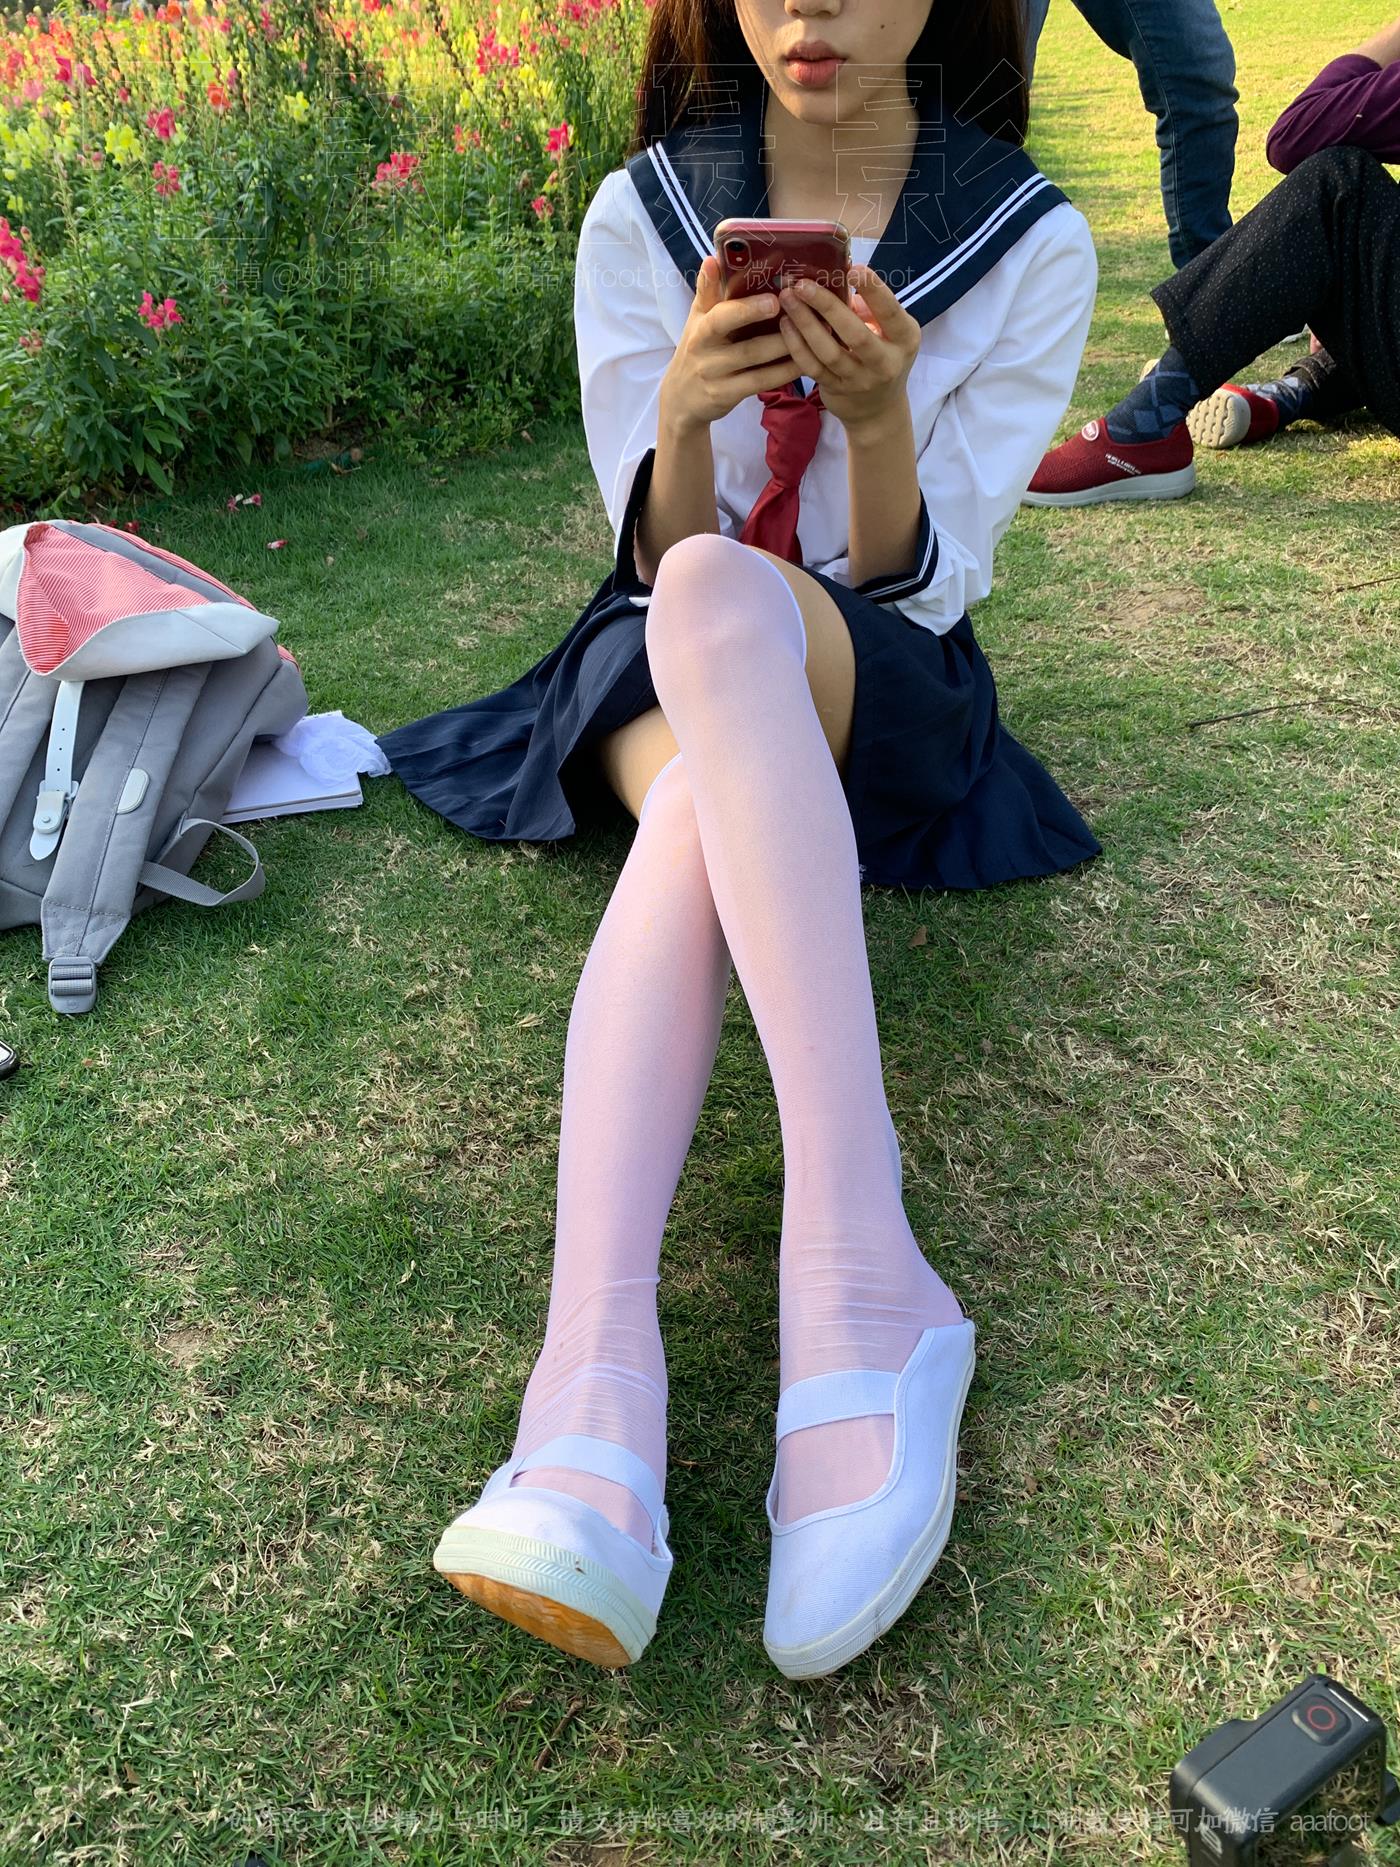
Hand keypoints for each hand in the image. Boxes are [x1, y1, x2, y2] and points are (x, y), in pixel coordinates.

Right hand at [659, 254, 804, 434]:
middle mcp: (707, 355)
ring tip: (814, 336)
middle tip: (801, 318)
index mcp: (702, 329)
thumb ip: (707, 291)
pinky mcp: (727, 397)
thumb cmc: (697, 349)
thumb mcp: (697, 319)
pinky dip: (782, 373)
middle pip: (744, 346)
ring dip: (787, 351)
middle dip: (777, 337)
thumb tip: (713, 258)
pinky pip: (760, 384)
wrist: (681, 399)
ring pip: (756, 365)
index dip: (747, 310)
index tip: (774, 300)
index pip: (722, 317)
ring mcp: (717, 378)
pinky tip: (804, 362)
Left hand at [775, 263, 920, 435]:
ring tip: (788, 299)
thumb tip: (839, 281)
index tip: (853, 269)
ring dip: (805, 323)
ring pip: (828, 352)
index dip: (873, 291)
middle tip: (802, 284)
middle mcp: (885, 363)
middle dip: (827, 306)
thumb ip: (870, 309)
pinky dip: (797, 345)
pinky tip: (785, 325)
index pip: (891, 312)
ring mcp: (859, 381)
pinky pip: (813, 367)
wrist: (878, 411)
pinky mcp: (836, 391)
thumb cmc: (882, 356)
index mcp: (904, 339)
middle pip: (855, 334)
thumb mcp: (889, 332)